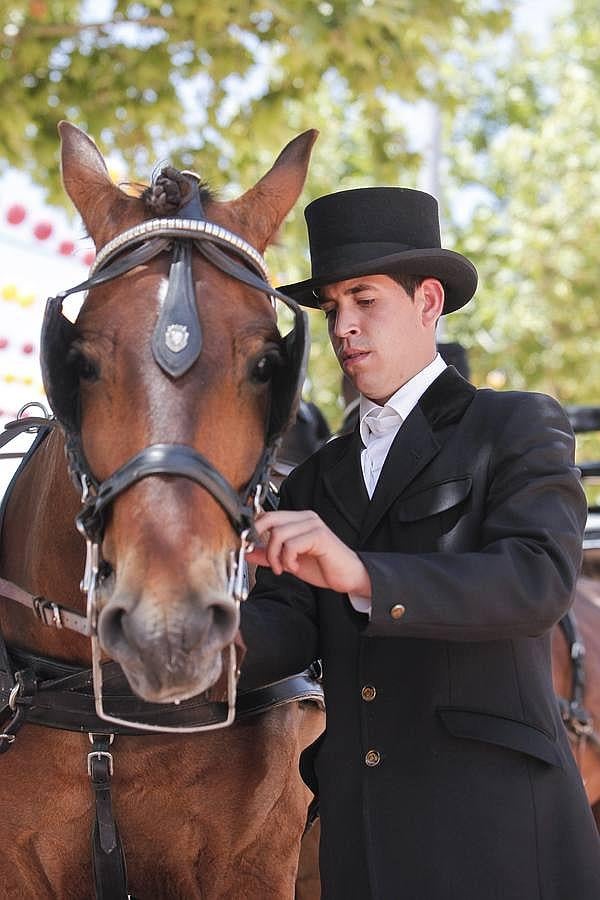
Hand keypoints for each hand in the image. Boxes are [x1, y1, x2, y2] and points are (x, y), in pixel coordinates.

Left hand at [246, 509, 371, 595]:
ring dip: (276, 556)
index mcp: (298, 520)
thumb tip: (247, 552)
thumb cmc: (324, 567)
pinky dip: (288, 560)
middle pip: (269, 519)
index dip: (255, 532)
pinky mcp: (319, 535)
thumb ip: (269, 555)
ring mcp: (313, 525)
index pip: (267, 516)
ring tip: (285, 568)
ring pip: (278, 534)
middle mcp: (305, 518)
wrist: (349, 577)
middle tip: (269, 560)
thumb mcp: (289, 562)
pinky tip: (296, 567)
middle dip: (262, 542)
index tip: (252, 550)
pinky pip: (292, 544)